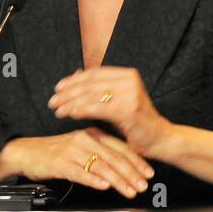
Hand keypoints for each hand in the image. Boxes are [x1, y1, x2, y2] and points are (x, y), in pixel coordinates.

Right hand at [0, 128, 153, 198]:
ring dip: (118, 180)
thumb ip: (101, 154)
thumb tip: (124, 167)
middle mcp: (85, 140)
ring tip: (129, 190)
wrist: (26, 152)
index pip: (120, 148)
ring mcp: (72, 150)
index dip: (137, 161)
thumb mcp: (82, 148)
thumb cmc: (56, 152)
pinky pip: (79, 171)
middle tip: (143, 185)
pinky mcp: (60, 162)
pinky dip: (93, 179)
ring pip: (100, 165)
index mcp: (93, 134)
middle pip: (114, 157)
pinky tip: (103, 186)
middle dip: (132, 173)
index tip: (149, 173)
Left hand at [48, 66, 172, 158]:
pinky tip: (70, 115)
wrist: (159, 138)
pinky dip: (81, 110)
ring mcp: (130, 94)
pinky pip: (98, 108)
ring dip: (71, 103)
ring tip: (57, 111)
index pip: (94, 73)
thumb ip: (100, 88)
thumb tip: (76, 74)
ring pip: (92, 96)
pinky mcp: (129, 110)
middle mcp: (130, 80)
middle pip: (90, 84)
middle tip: (52, 101)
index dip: (73, 80)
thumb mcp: (119, 100)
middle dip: (68, 93)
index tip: (58, 88)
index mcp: (128, 74)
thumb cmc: (137, 122)